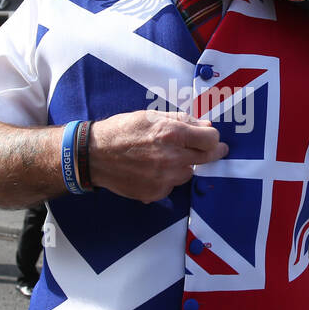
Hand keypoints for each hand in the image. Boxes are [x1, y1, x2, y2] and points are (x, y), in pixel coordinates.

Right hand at [89, 110, 228, 202]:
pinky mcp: (156, 192)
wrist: (94, 155)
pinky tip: (152, 169)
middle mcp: (171, 158)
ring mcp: (164, 178)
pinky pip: (172, 185)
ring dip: (184, 166)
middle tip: (208, 150)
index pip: (211, 139)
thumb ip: (183, 121)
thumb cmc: (122, 130)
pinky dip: (167, 178)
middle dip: (208, 152)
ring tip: (164, 157)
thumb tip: (206, 127)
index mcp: (172, 134)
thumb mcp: (151, 116)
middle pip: (206, 159)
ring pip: (189, 173)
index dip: (213, 138)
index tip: (213, 139)